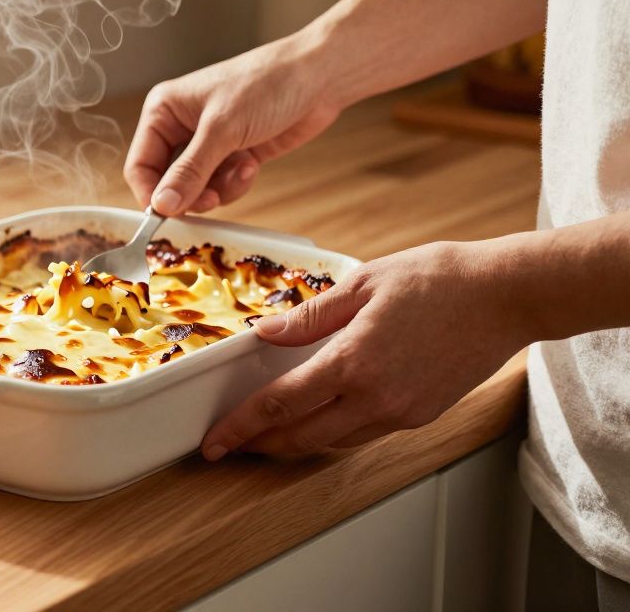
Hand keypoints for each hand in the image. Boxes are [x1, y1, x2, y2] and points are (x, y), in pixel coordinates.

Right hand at [124, 34, 345, 215]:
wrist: (319, 77)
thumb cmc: (267, 83)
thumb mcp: (222, 129)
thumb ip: (190, 171)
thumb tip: (162, 205)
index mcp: (163, 111)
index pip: (139, 165)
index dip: (152, 194)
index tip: (168, 215)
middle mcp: (180, 127)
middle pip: (167, 182)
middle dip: (192, 193)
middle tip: (213, 198)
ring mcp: (208, 143)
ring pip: (196, 189)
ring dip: (219, 188)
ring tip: (242, 168)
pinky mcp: (232, 155)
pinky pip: (221, 186)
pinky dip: (236, 183)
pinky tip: (252, 163)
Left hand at [199, 240, 527, 459]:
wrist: (509, 295)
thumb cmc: (441, 279)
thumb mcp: (363, 283)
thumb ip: (309, 316)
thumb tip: (265, 333)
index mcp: (353, 363)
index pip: (280, 405)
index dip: (241, 427)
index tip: (215, 442)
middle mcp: (376, 398)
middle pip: (301, 437)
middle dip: (260, 445)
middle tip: (230, 445)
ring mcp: (402, 412)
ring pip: (333, 441)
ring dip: (295, 442)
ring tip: (266, 435)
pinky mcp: (422, 415)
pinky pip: (365, 434)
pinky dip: (333, 432)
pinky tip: (319, 418)